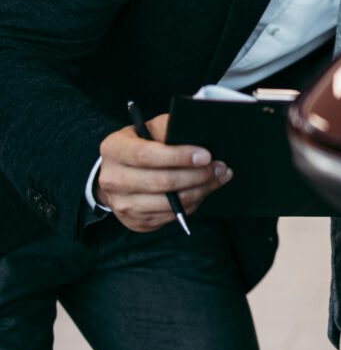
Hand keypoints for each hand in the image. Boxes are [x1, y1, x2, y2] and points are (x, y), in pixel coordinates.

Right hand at [95, 113, 232, 231]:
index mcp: (114, 149)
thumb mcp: (150, 128)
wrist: (119, 172)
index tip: (206, 155)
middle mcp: (112, 178)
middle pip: (161, 182)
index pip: (146, 155)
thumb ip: (169, 128)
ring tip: (218, 178)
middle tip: (220, 168)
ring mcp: (121, 203)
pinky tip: (203, 190)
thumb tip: (199, 136)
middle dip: (197, 175)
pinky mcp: (135, 220)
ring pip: (169, 203)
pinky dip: (192, 203)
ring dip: (200, 191)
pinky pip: (170, 215)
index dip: (179, 156)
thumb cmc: (142, 144)